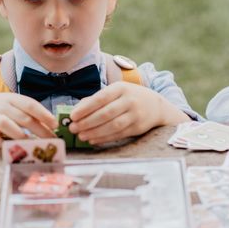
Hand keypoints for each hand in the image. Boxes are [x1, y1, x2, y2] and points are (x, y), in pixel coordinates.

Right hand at [0, 93, 57, 147]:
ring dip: (19, 134)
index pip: (30, 104)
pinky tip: (5, 146)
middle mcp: (1, 106)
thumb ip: (26, 112)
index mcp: (11, 99)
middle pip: (22, 117)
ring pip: (6, 124)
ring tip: (30, 144)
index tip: (55, 124)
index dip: (44, 114)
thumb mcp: (10, 105)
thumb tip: (50, 125)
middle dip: (39, 129)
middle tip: (50, 140)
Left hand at [68, 82, 190, 144]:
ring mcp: (135, 115)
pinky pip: (118, 134)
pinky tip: (93, 140)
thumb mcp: (115, 91)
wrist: (156, 105)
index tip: (72, 116)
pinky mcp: (137, 128)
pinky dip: (104, 138)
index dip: (86, 108)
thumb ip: (96, 99)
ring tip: (81, 136)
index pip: (101, 98)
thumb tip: (76, 110)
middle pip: (106, 113)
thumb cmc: (128, 97)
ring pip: (112, 126)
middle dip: (87, 122)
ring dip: (95, 132)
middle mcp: (129, 100)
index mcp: (120, 88)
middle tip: (73, 128)